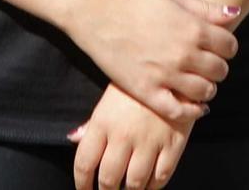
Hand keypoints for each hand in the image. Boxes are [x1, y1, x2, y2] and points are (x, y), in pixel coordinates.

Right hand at [66, 0, 238, 124]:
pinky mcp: (148, 91)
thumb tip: (234, 14)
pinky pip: (179, 111)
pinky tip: (193, 106)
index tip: (218, 47)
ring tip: (198, 82)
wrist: (98, 15)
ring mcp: (166, 75)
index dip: (227, 47)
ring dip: (207, 88)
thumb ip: (206, 8)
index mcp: (192, 28)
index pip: (230, 46)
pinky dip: (192, 111)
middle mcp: (183, 54)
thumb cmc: (135, 2)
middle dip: (217, 67)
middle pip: (220, 70)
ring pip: (205, 92)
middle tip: (207, 64)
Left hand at [70, 85, 193, 189]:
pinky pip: (161, 177)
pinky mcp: (174, 145)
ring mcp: (150, 141)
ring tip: (128, 188)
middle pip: (109, 179)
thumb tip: (73, 139)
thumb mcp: (109, 98)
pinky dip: (153, 186)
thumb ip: (92, 123)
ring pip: (135, 183)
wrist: (174, 70)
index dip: (82, 184)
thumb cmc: (136, 85)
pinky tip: (149, 183)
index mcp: (103, 122)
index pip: (84, 163)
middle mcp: (124, 135)